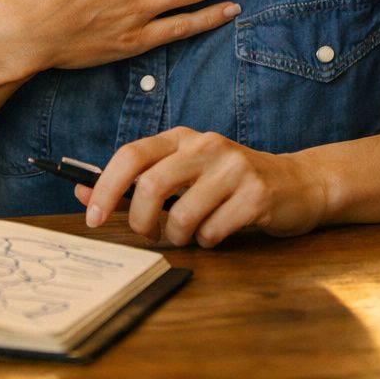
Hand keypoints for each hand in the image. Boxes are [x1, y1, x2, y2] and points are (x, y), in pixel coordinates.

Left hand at [78, 127, 326, 247]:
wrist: (297, 183)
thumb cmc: (229, 183)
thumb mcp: (184, 173)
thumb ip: (136, 183)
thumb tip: (82, 192)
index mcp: (182, 137)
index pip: (131, 155)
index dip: (104, 187)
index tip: (92, 217)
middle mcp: (206, 145)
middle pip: (150, 185)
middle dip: (140, 221)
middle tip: (147, 234)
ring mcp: (234, 168)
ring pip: (181, 216)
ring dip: (179, 237)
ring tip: (192, 233)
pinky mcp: (257, 194)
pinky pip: (213, 232)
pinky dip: (208, 241)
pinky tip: (220, 231)